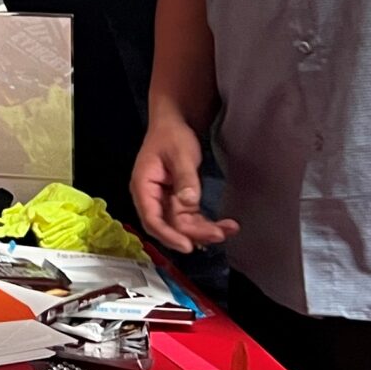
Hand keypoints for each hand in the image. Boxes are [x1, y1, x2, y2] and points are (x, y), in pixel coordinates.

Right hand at [131, 109, 236, 253]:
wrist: (174, 124)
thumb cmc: (171, 135)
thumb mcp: (180, 153)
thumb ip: (185, 178)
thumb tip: (189, 202)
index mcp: (143, 187)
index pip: (152, 219)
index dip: (168, 235)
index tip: (187, 245)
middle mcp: (152, 198)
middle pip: (169, 225)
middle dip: (194, 233)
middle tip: (218, 234)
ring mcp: (165, 201)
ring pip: (182, 226)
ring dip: (204, 230)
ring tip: (228, 229)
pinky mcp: (178, 202)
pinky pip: (191, 219)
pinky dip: (207, 223)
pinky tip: (225, 226)